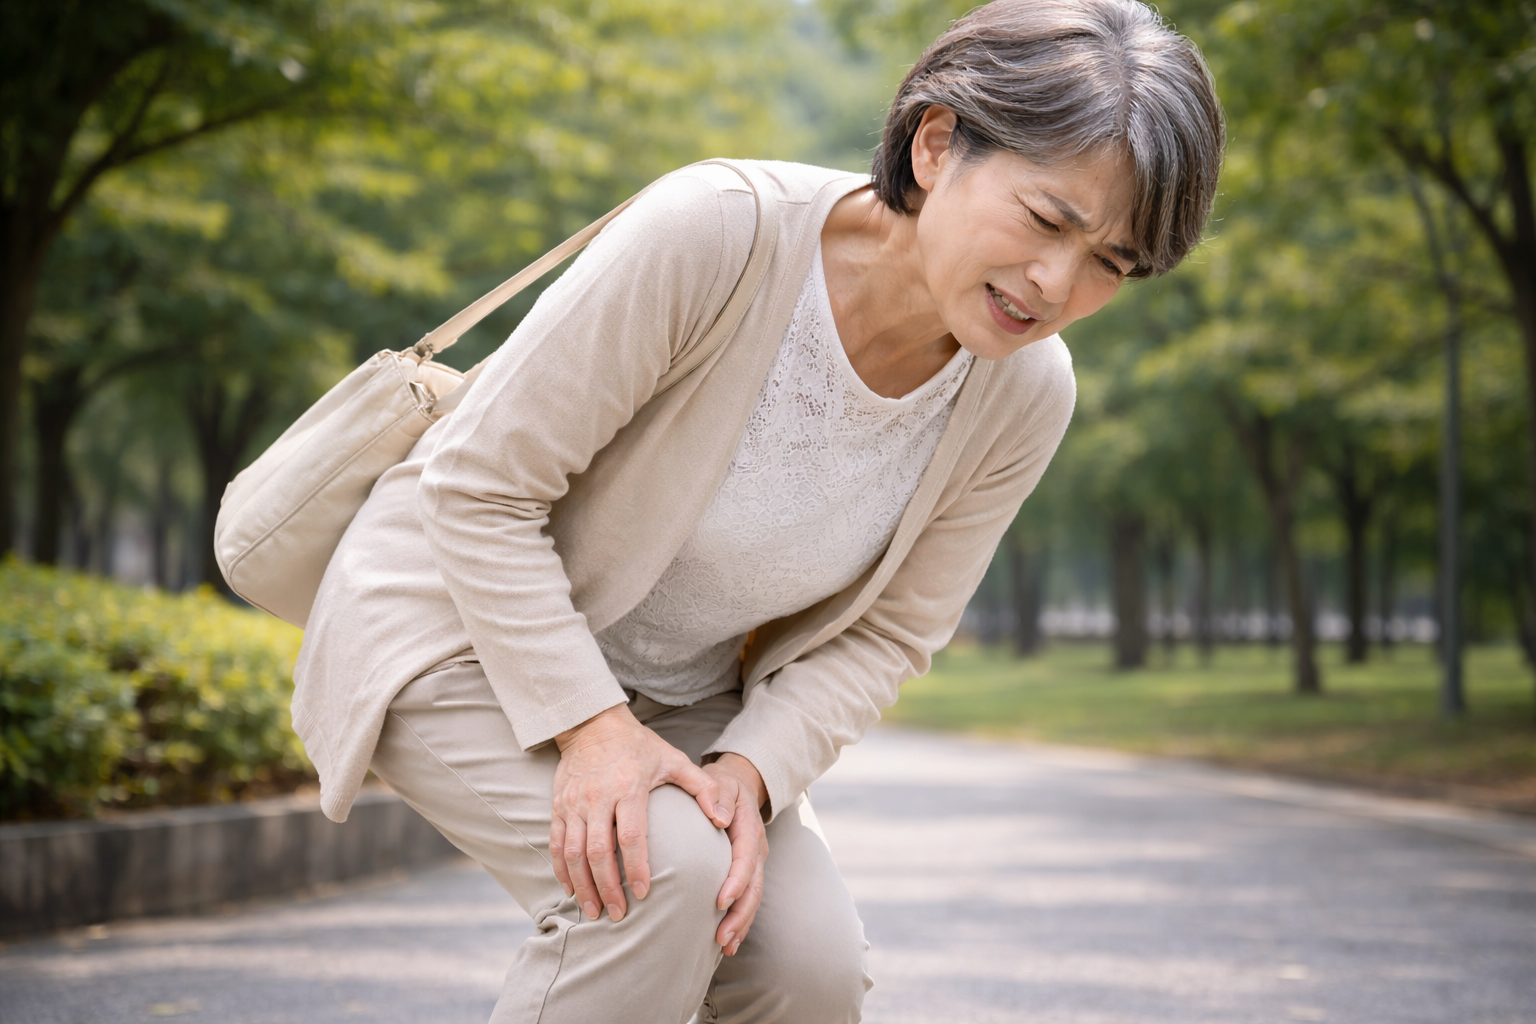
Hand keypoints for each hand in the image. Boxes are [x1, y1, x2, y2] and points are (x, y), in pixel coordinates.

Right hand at [551, 704, 728, 922]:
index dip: (636, 867)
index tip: (644, 893)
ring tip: (594, 911)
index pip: (631, 835)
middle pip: (598, 851)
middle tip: (619, 915)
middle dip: (607, 887)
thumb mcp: (675, 760)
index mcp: (628, 787)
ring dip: (583, 886)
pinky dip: (561, 871)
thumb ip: (703, 788)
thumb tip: (723, 821)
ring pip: (573, 852)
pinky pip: (556, 844)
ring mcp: (574, 803)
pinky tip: (571, 891)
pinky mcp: (558, 806)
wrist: (593, 725)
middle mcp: (597, 797)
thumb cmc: (640, 747)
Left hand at [703, 753, 768, 955]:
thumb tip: (720, 818)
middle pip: (753, 887)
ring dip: (741, 923)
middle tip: (721, 938)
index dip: (735, 882)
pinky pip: (748, 898)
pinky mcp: (749, 871)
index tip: (720, 901)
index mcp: (749, 828)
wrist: (738, 783)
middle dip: (739, 914)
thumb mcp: (720, 781)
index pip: (745, 859)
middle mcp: (756, 849)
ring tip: (725, 946)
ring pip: (753, 897)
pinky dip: (741, 920)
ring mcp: (755, 861)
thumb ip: (718, 795)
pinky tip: (730, 941)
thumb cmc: (723, 784)